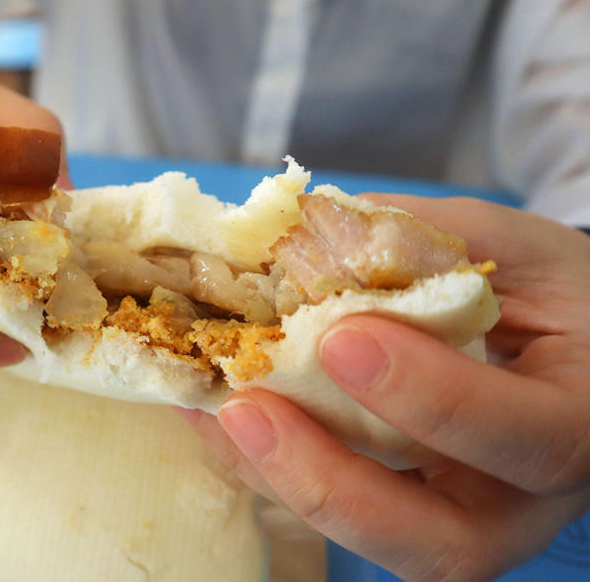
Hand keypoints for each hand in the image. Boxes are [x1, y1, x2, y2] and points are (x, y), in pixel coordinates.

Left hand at [179, 196, 589, 580]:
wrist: (564, 349)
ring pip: (375, 542)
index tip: (342, 338)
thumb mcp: (519, 250)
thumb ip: (436, 238)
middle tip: (250, 409)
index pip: (525, 438)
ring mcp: (461, 518)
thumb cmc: (552, 297)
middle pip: (443, 544)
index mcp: (577, 423)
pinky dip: (266, 469)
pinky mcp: (405, 513)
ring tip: (215, 409)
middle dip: (333, 483)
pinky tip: (213, 414)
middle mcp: (522, 500)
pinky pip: (332, 511)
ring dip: (282, 480)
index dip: (434, 399)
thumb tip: (320, 223)